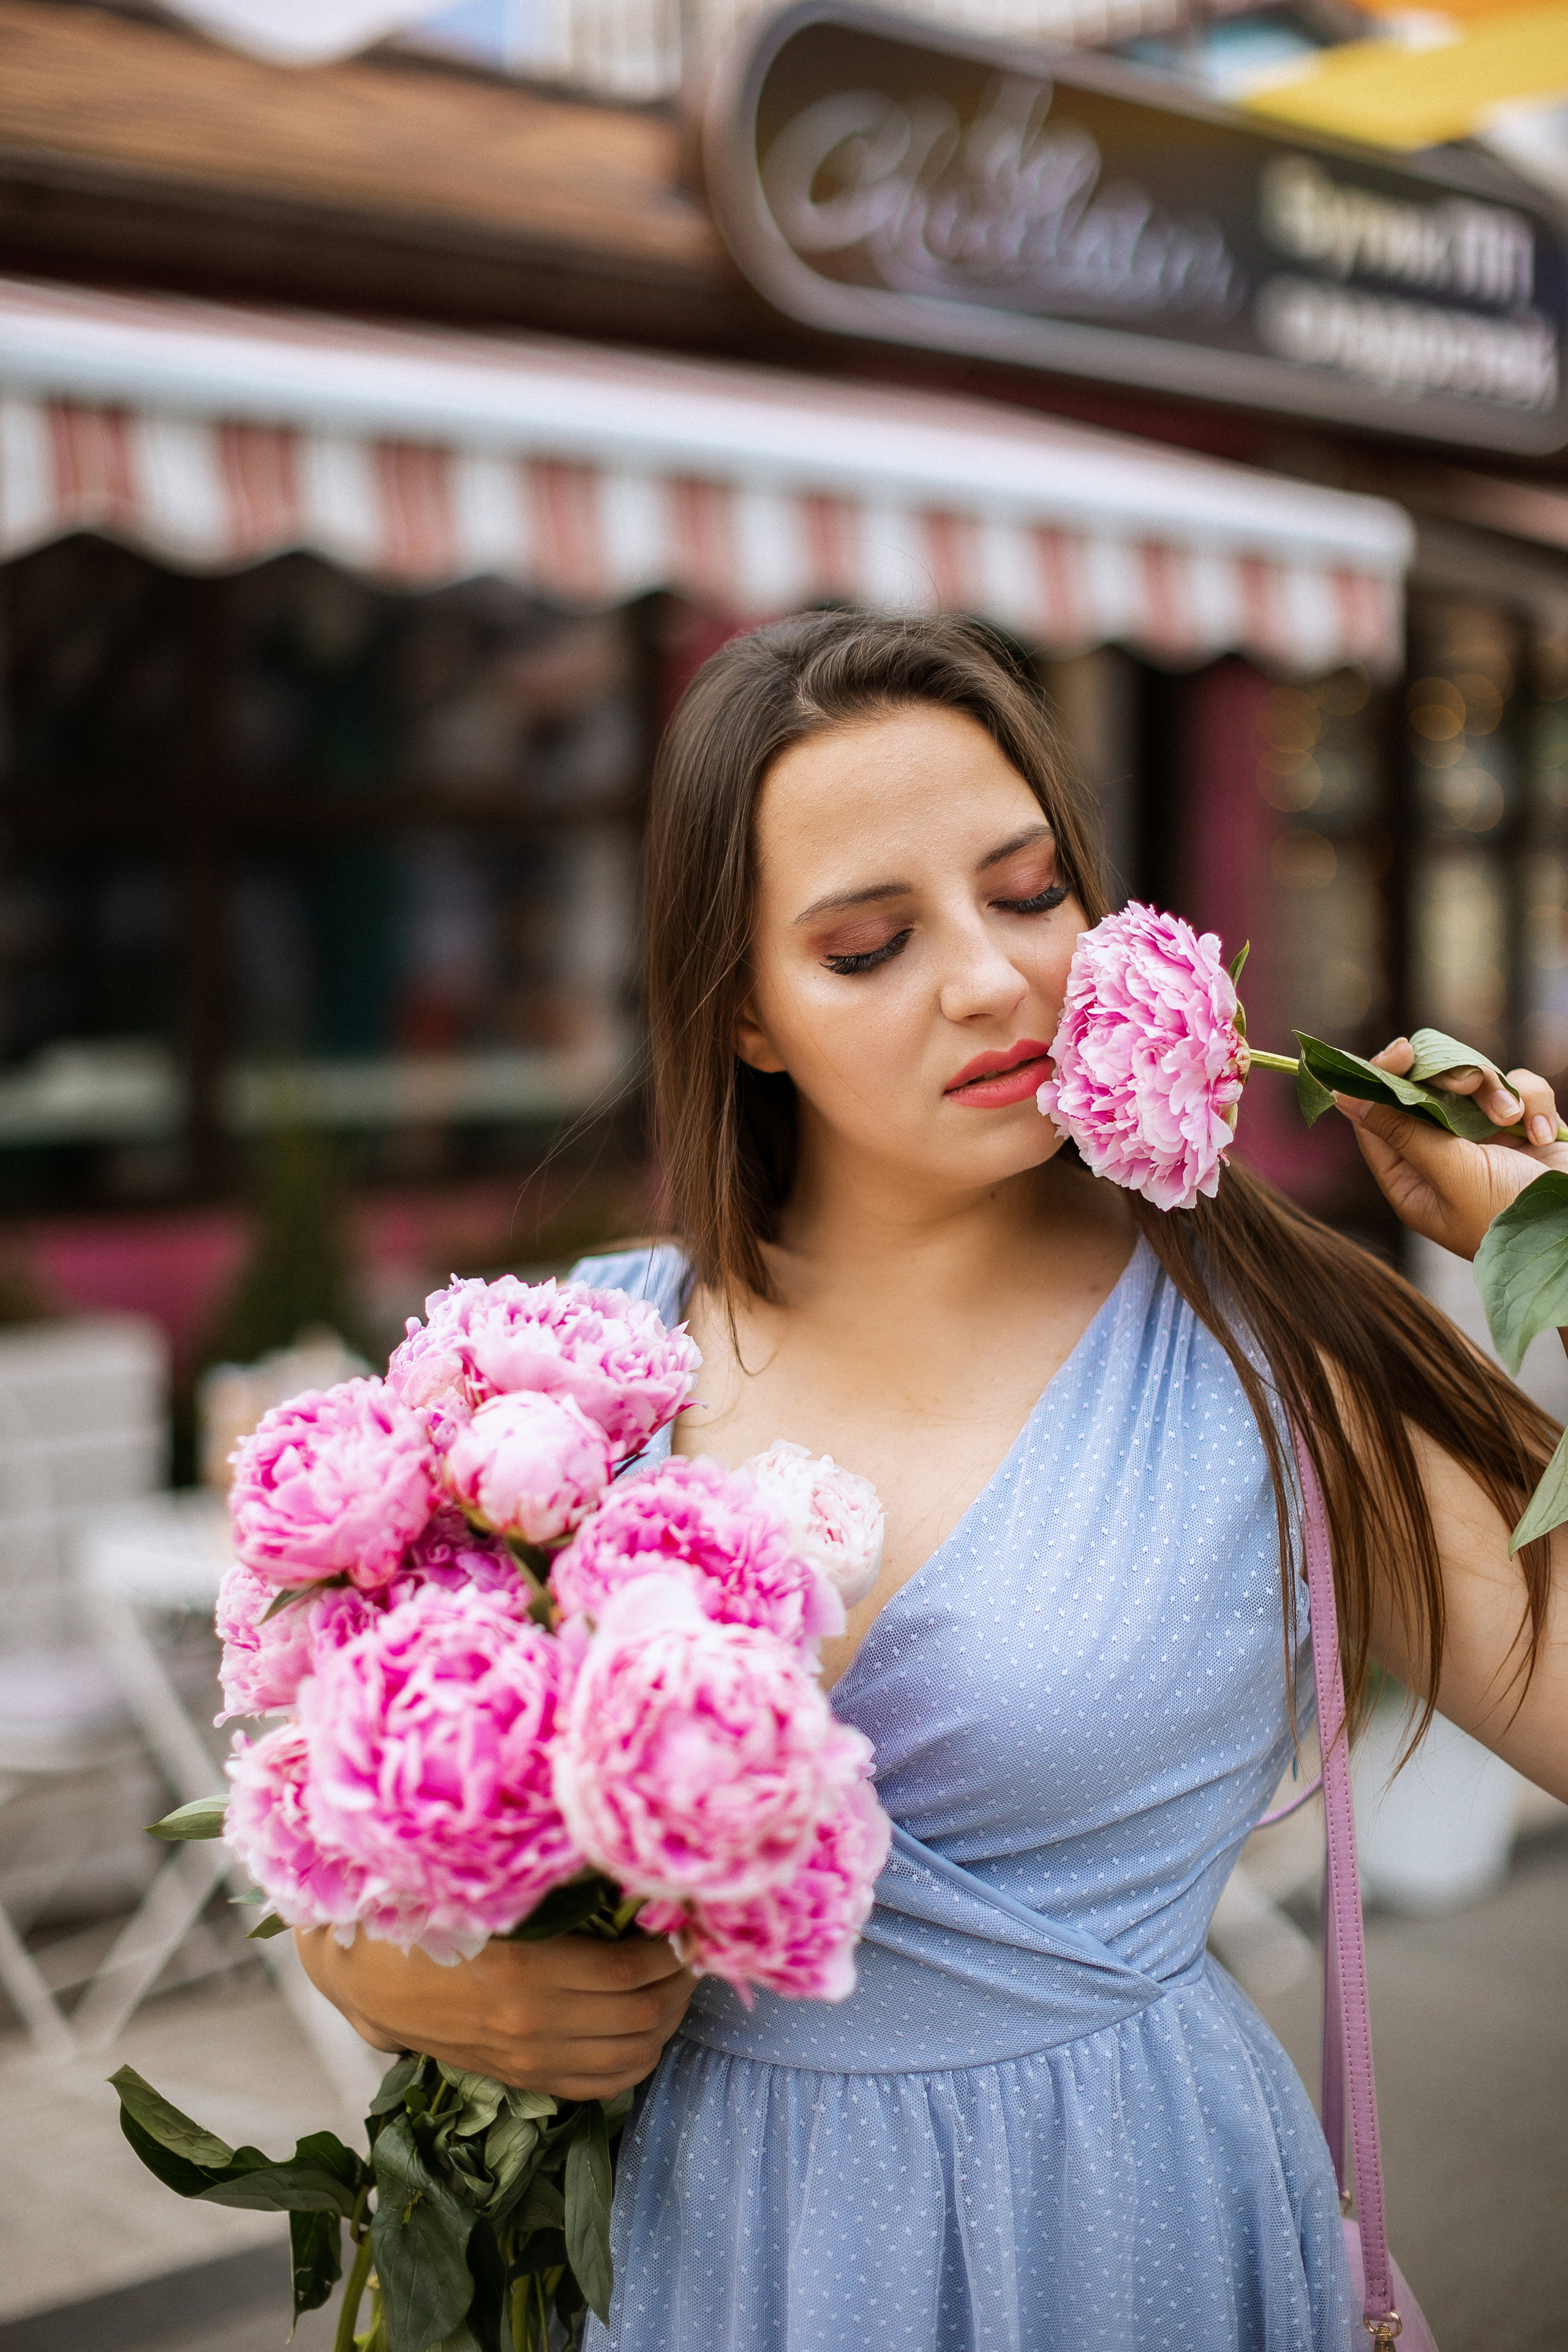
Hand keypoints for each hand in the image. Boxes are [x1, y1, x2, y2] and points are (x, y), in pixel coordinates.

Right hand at [296, 1925, 694, 2099]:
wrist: (364, 1976)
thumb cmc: (429, 1916)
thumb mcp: (491, 1894)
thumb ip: (555, 1892)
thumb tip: (629, 1879)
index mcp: (528, 1970)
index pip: (632, 1969)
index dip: (672, 1950)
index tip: (688, 1923)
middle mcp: (534, 2023)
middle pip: (643, 2016)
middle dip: (680, 1986)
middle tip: (692, 1955)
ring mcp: (527, 2058)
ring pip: (631, 2056)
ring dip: (667, 2025)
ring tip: (676, 1989)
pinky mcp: (519, 2077)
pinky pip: (600, 2086)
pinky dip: (636, 2062)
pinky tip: (647, 2032)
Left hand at [1336, 1038, 1567, 1260]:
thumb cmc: (1511, 1216)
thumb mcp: (1453, 1176)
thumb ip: (1405, 1133)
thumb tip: (1345, 1099)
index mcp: (1411, 1179)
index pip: (1377, 1118)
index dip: (1383, 1079)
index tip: (1401, 1051)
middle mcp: (1442, 1157)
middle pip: (1424, 1091)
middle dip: (1449, 1080)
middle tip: (1468, 1084)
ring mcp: (1483, 1141)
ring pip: (1474, 1084)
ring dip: (1497, 1093)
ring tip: (1512, 1120)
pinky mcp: (1521, 1128)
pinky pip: (1517, 1089)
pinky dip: (1533, 1102)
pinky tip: (1541, 1133)